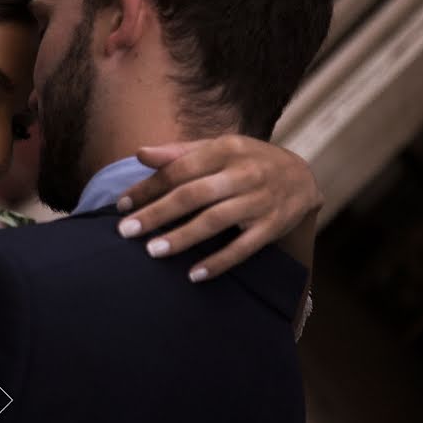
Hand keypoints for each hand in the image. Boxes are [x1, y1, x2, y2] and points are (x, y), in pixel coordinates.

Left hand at [115, 135, 322, 281]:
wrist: (302, 177)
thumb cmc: (246, 161)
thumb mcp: (217, 148)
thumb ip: (178, 152)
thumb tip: (139, 154)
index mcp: (224, 150)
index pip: (179, 169)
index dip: (148, 187)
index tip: (121, 205)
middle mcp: (243, 173)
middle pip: (193, 195)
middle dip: (157, 213)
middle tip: (126, 231)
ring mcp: (259, 201)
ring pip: (216, 221)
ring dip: (183, 237)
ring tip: (153, 251)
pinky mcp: (272, 226)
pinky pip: (244, 247)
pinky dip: (219, 262)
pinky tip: (194, 275)